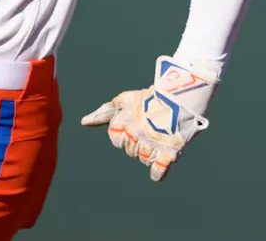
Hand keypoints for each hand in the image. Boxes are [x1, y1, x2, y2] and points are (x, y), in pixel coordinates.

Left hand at [80, 56, 215, 181]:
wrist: (181, 93)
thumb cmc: (153, 96)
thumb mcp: (128, 99)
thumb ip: (106, 111)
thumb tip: (84, 122)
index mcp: (124, 123)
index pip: (115, 138)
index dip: (124, 133)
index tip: (135, 126)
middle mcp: (135, 135)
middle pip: (130, 150)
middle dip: (138, 142)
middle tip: (151, 130)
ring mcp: (152, 144)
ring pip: (143, 159)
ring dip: (150, 152)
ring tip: (160, 139)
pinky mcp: (168, 151)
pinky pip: (158, 170)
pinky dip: (157, 172)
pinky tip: (158, 170)